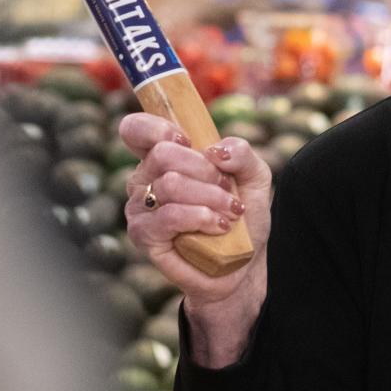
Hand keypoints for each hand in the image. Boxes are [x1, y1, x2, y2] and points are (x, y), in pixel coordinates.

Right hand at [121, 113, 270, 358]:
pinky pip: (170, 216)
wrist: (243, 264)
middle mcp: (144, 180)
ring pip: (171, 184)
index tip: (189, 140)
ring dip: (211, 197)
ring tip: (230, 212)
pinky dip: (202, 217)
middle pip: (163, 154)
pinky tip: (219, 227)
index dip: (158, 127)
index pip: (135, 130)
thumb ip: (242, 153)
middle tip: (225, 187)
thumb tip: (216, 150)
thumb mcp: (255, 178)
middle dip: (205, 169)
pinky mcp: (144, 236)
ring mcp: (140, 209)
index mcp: (162, 158)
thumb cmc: (242, 216)